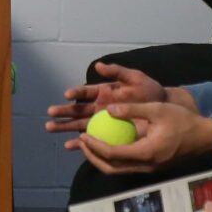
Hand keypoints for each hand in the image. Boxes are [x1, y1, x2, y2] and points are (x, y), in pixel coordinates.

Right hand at [44, 59, 178, 137]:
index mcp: (103, 92)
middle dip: (63, 111)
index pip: (86, 92)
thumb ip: (118, 72)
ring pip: (79, 124)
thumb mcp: (135, 78)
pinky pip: (90, 139)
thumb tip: (99, 65)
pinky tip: (69, 146)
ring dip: (64, 126)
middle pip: (77, 109)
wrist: (162, 109)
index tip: (67, 95)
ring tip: (50, 128)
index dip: (76, 92)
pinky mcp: (105, 133)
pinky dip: (79, 143)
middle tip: (49, 113)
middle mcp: (98, 106)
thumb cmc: (149, 92)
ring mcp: (100, 121)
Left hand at [73, 98, 211, 173]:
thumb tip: (108, 109)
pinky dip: (114, 159)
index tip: (84, 135)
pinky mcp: (152, 167)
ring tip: (90, 145)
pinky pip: (127, 167)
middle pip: (112, 168)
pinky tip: (108, 145)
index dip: (95, 146)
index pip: (113, 154)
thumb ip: (132, 109)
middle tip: (82, 142)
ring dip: (102, 160)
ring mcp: (150, 169)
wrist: (206, 137)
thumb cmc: (183, 121)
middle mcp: (147, 166)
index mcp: (147, 152)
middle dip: (93, 157)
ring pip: (119, 171)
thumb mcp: (157, 109)